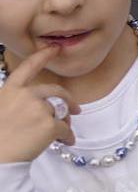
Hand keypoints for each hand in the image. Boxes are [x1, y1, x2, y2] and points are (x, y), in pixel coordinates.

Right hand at [0, 46, 76, 163]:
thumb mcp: (1, 109)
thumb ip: (17, 101)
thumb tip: (40, 104)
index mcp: (11, 90)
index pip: (28, 68)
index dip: (42, 56)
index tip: (55, 49)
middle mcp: (27, 95)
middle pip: (56, 92)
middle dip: (68, 101)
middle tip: (76, 110)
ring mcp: (39, 109)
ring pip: (62, 112)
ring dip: (65, 122)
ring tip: (62, 134)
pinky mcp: (50, 125)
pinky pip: (66, 129)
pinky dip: (68, 136)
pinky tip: (66, 142)